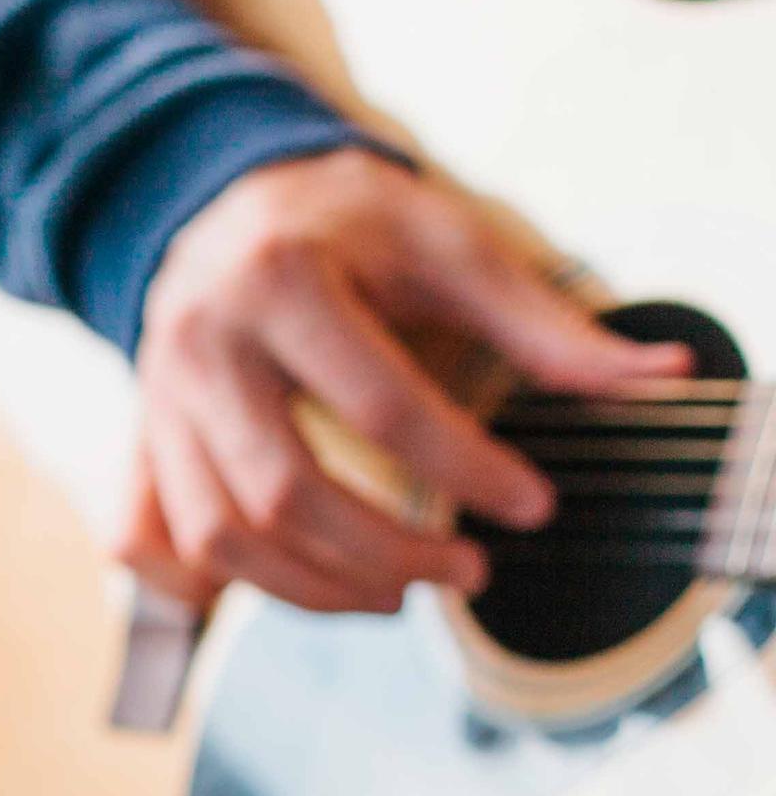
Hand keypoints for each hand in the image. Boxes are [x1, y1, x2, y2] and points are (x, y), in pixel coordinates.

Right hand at [118, 147, 690, 613]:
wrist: (230, 199)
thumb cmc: (350, 224)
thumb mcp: (451, 244)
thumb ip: (543, 321)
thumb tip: (654, 377)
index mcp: (279, 281)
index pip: (377, 405)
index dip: (465, 470)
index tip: (535, 507)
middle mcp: (199, 346)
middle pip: (284, 493)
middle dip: (387, 554)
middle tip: (470, 573)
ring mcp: (157, 399)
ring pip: (218, 535)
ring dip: (312, 588)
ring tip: (395, 596)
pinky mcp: (142, 435)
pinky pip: (146, 538)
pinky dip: (208, 584)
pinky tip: (289, 586)